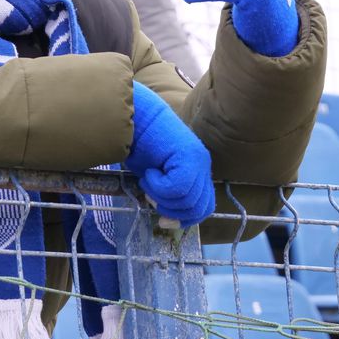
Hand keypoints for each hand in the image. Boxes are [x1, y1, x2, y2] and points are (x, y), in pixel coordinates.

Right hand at [124, 82, 214, 227]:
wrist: (134, 117)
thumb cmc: (140, 144)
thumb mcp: (156, 177)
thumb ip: (168, 195)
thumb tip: (169, 219)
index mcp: (198, 171)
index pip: (203, 207)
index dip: (185, 219)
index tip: (163, 221)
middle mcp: (203, 166)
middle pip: (199, 209)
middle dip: (172, 211)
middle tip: (151, 197)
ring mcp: (198, 161)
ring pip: (187, 201)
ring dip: (161, 197)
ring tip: (148, 179)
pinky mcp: (189, 158)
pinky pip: (176, 189)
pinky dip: (158, 186)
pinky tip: (149, 172)